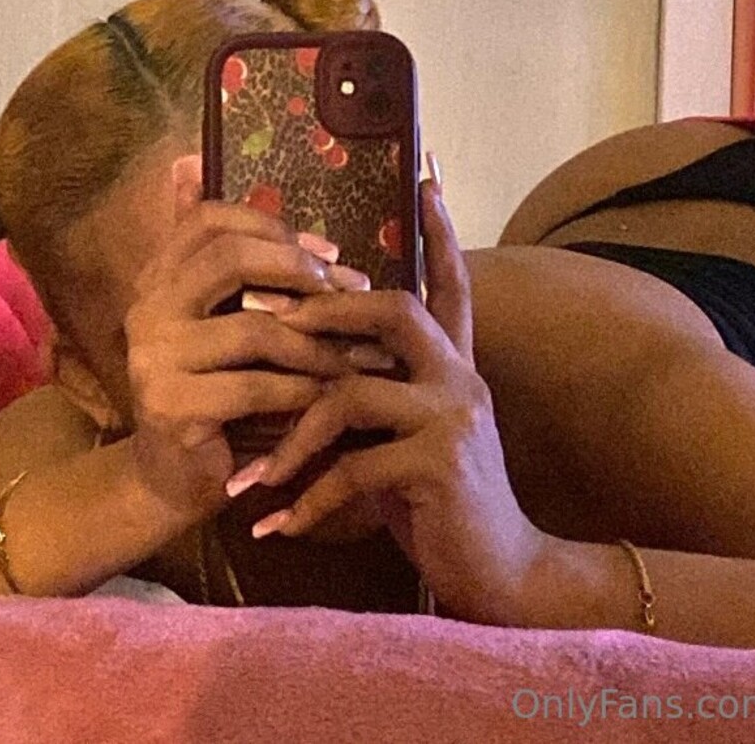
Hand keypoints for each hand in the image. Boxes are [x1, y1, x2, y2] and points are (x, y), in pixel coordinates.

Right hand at [122, 156, 380, 528]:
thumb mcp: (225, 318)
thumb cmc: (218, 389)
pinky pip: (255, 385)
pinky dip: (302, 387)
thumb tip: (191, 160)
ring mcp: (154, 358)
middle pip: (230, 258)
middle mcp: (146, 308)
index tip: (330, 250)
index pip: (212, 220)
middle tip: (351, 291)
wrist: (176, 481)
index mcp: (159, 276)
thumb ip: (228, 256)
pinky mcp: (172, 408)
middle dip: (301, 270)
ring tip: (359, 352)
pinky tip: (331, 394)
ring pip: (254, 328)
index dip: (274, 226)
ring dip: (318, 341)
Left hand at [227, 177, 546, 624]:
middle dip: (328, 312)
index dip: (441, 234)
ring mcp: (454, 418)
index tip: (428, 179)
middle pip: (396, 311)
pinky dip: (306, 499)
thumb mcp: (409, 441)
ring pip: (353, 392)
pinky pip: (352, 467)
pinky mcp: (438, 465)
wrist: (500, 575)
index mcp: (455, 366)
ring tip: (254, 475)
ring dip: (292, 436)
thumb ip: (379, 400)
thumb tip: (314, 370)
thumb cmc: (441, 506)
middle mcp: (461, 379)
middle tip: (273, 321)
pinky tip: (275, 526)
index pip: (452, 285)